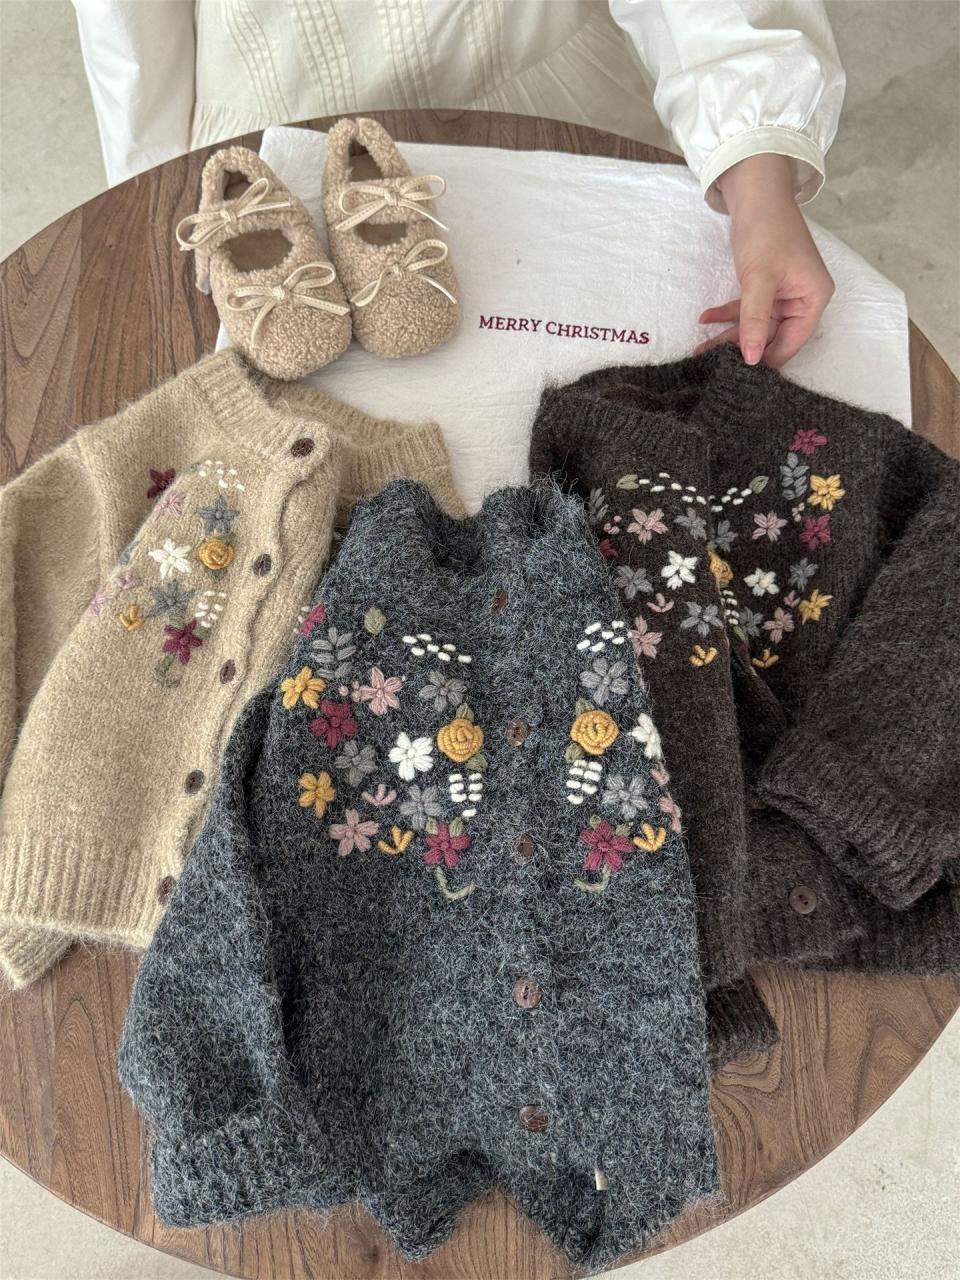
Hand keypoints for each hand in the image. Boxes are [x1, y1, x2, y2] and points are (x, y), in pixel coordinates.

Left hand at [694, 153, 834, 368]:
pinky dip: (727, 314)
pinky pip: (746, 309)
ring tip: (699, 348)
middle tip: (712, 365)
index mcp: (814, 299)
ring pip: (754, 325)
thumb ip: (755, 320)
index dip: (766, 359)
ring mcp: (783, 294)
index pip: (791, 342)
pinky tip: (705, 319)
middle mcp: (802, 299)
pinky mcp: (765, 287)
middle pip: (771, 336)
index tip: (739, 376)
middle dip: (741, 348)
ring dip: (728, 334)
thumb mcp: (759, 279)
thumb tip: (751, 358)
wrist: (756, 193)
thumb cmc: (766, 231)